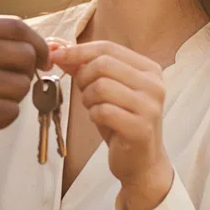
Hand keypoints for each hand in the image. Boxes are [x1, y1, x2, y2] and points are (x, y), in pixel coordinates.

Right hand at [0, 15, 49, 167]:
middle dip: (25, 75)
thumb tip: (37, 46)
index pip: (15, 26)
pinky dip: (0, 120)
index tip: (42, 59)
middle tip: (7, 88)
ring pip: (20, 86)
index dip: (37, 43)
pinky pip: (9, 113)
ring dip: (11, 100)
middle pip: (24, 55)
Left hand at [53, 39, 172, 209]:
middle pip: (103, 64)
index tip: (55, 55)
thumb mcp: (103, 90)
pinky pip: (103, 111)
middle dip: (82, 77)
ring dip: (88, 98)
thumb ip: (84, 67)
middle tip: (83, 93)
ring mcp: (150, 106)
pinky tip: (100, 121)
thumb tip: (56, 47)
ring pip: (101, 86)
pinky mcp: (141, 127)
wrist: (141, 162)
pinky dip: (94, 115)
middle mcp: (154, 84)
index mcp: (148, 69)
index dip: (77, 50)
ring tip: (94, 109)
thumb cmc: (121, 122)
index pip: (107, 48)